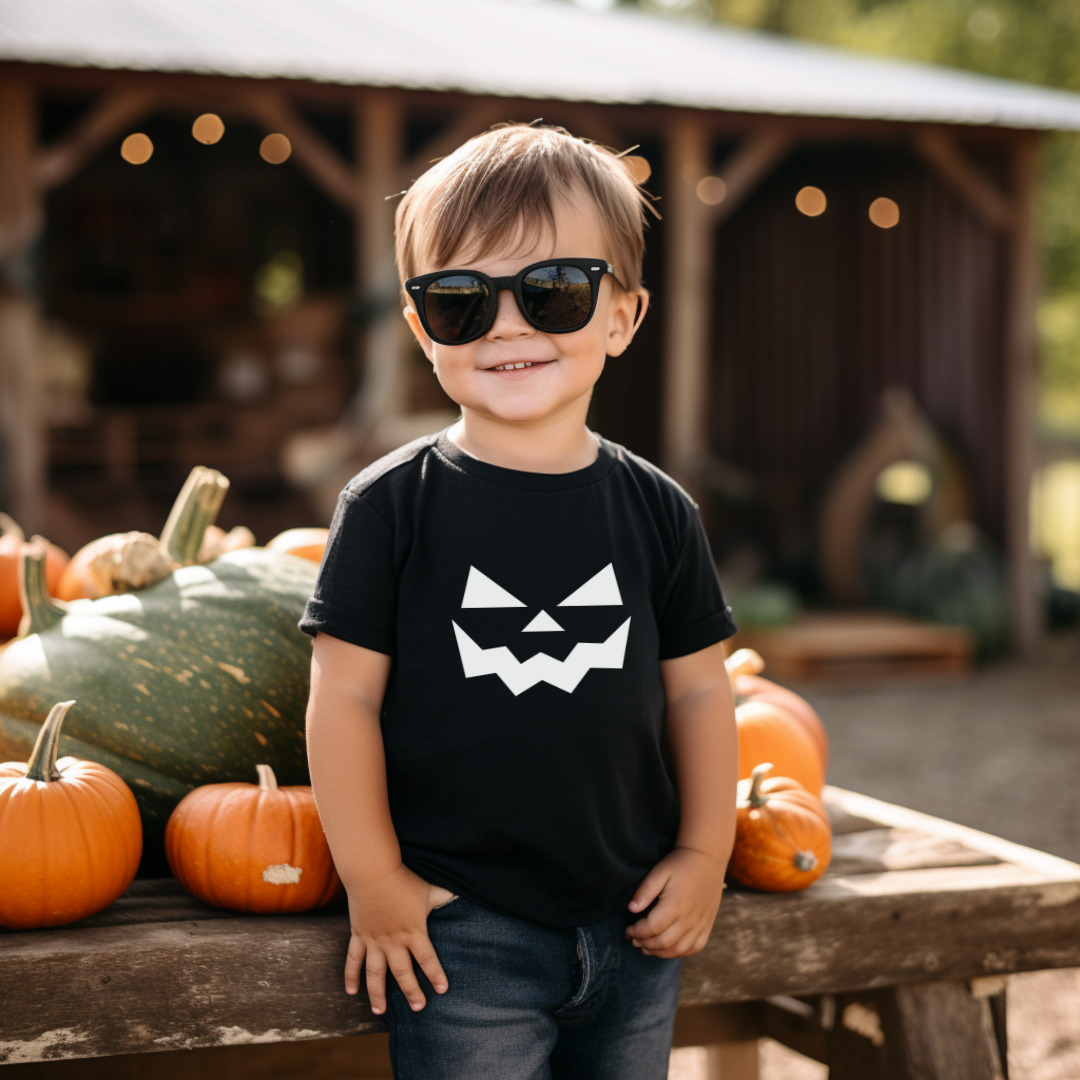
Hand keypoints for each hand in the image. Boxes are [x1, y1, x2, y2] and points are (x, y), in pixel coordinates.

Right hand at [343, 864, 455, 1012]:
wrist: (374, 872)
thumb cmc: (404, 880)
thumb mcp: (430, 889)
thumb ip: (445, 896)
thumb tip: (461, 894)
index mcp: (414, 932)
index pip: (428, 959)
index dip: (435, 975)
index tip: (443, 990)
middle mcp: (394, 941)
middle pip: (403, 972)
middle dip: (411, 991)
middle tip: (418, 1008)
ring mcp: (374, 941)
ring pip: (375, 974)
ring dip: (377, 994)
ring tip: (380, 1012)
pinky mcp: (359, 935)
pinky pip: (353, 960)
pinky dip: (351, 976)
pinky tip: (351, 991)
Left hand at [624, 847, 726, 957]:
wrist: (707, 859)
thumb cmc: (680, 864)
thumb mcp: (659, 871)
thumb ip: (645, 891)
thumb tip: (631, 909)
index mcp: (675, 905)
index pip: (651, 928)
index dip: (637, 932)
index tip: (628, 929)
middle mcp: (689, 918)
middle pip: (663, 942)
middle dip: (645, 944)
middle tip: (634, 939)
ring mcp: (700, 924)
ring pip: (678, 949)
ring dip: (660, 952)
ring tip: (647, 947)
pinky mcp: (707, 925)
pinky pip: (695, 948)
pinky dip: (680, 952)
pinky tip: (669, 948)